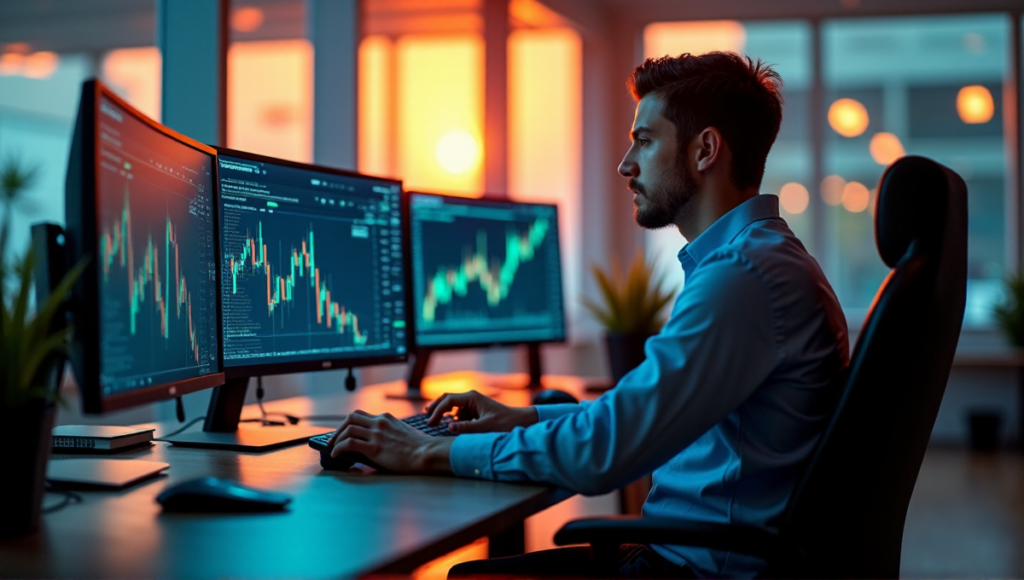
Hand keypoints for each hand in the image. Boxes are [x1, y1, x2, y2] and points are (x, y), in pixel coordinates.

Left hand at [327, 410, 452, 472]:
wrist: (427, 452)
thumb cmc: (420, 446)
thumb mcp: (404, 432)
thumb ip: (391, 432)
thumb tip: (382, 441)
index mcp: (386, 418)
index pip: (361, 415)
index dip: (348, 424)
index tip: (343, 433)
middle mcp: (380, 422)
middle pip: (350, 418)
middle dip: (338, 429)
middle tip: (333, 440)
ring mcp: (377, 434)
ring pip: (348, 429)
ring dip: (336, 439)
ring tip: (332, 449)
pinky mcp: (375, 447)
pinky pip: (349, 444)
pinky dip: (339, 448)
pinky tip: (336, 455)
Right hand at [425, 390, 537, 433]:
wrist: (519, 421)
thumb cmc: (505, 423)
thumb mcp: (484, 427)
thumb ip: (466, 427)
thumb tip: (448, 427)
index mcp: (472, 397)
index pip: (448, 400)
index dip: (437, 411)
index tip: (431, 422)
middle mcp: (470, 397)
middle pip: (447, 399)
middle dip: (436, 408)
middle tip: (426, 417)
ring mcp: (472, 403)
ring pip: (452, 406)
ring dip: (444, 414)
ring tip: (434, 423)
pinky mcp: (474, 410)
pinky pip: (459, 413)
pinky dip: (453, 419)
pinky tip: (450, 426)